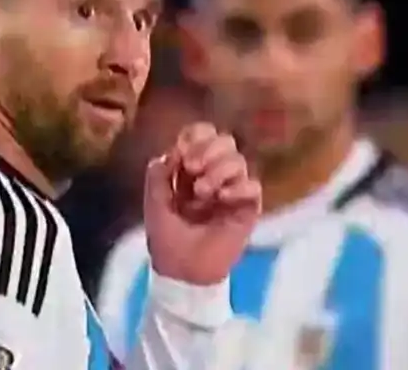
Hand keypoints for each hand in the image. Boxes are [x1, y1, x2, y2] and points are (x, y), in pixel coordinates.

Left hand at [143, 122, 260, 284]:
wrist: (184, 273)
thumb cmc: (168, 240)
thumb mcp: (155, 206)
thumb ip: (158, 177)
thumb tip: (172, 152)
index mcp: (193, 168)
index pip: (203, 135)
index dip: (196, 136)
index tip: (182, 153)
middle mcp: (216, 173)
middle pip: (225, 140)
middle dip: (208, 149)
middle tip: (192, 167)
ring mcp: (234, 189)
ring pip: (239, 160)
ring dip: (219, 170)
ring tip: (202, 192)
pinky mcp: (248, 207)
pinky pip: (253, 186)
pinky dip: (238, 188)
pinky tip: (222, 199)